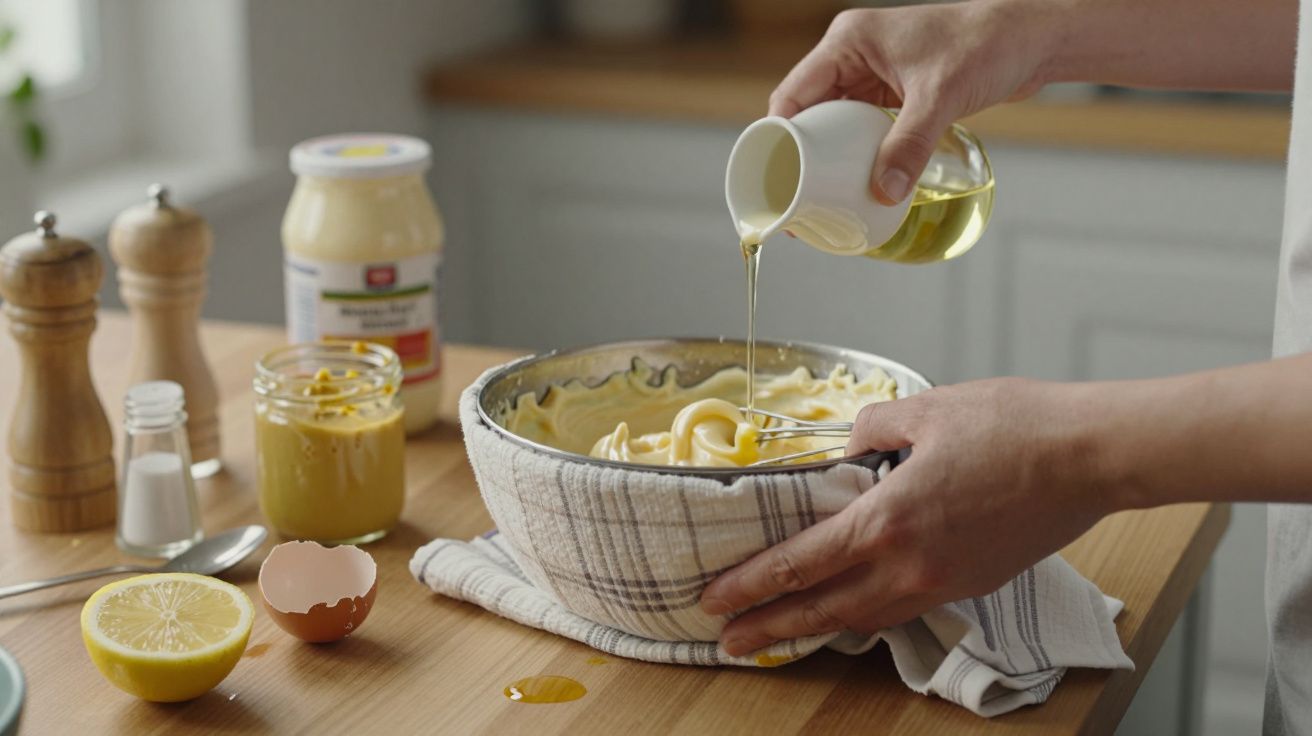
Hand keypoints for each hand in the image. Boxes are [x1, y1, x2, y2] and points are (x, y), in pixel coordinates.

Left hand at [700, 378, 1116, 656]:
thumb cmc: (1015, 426)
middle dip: (768, 628)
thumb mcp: (925, 410)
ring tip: (777, 635)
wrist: (1091, 457)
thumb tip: (847, 451)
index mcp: (888, 521)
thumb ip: (869, 430)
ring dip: (814, 629)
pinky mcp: (971, 584)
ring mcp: (944, 582)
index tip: (714, 599)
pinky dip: (864, 614)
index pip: (798, 564)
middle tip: (726, 641)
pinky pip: (902, 608)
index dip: (750, 585)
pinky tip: (849, 608)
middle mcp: (910, 565)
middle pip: (822, 610)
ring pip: (863, 617)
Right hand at [770, 2, 1055, 203]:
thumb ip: (910, 145)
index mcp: (848, 42)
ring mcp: (872, 73)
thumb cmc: (986, 44)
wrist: (1031, 38)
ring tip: (821, 195)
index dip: (778, 136)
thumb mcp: (940, 98)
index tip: (775, 175)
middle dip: (801, 153)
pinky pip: (860, 126)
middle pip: (808, 112)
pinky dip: (855, 151)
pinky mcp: (893, 91)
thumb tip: (884, 191)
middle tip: (798, 196)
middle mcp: (853, 55)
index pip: (793, 94)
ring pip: (833, 122)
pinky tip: (856, 178)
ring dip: (828, 155)